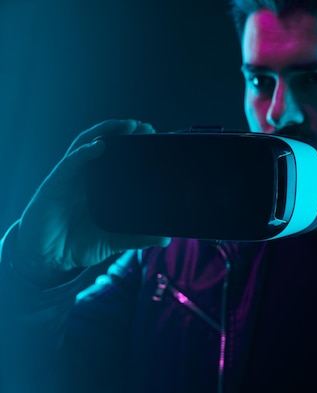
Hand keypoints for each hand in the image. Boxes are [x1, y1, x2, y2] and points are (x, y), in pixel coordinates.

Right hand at [13, 119, 170, 283]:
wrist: (47, 258)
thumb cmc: (78, 244)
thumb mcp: (113, 241)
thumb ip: (137, 238)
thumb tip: (166, 238)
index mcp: (102, 187)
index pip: (120, 160)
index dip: (136, 147)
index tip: (158, 139)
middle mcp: (87, 177)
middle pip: (107, 145)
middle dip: (125, 132)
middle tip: (147, 127)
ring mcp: (71, 177)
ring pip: (88, 144)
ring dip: (107, 132)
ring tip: (129, 125)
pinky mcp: (55, 184)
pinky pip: (70, 162)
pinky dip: (84, 152)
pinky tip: (99, 145)